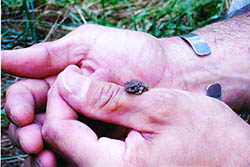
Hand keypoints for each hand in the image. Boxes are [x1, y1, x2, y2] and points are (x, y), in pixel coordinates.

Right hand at [3, 24, 174, 164]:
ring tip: (44, 156)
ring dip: (43, 149)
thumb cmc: (133, 53)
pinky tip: (60, 161)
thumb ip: (49, 54)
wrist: (168, 72)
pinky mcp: (101, 138)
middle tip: (33, 141)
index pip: (27, 95)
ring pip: (53, 140)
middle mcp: (69, 102)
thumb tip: (4, 58)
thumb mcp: (88, 45)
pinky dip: (65, 156)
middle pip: (33, 122)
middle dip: (28, 133)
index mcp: (61, 79)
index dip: (19, 105)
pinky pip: (77, 150)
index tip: (21, 114)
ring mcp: (84, 122)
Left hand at [42, 65, 249, 165]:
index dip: (61, 99)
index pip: (59, 132)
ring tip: (107, 94)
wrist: (234, 160)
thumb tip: (69, 83)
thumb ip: (108, 99)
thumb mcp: (158, 107)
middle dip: (72, 105)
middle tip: (95, 82)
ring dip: (84, 114)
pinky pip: (90, 150)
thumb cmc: (208, 137)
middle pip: (63, 140)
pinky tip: (112, 112)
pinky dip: (95, 127)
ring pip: (74, 144)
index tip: (74, 77)